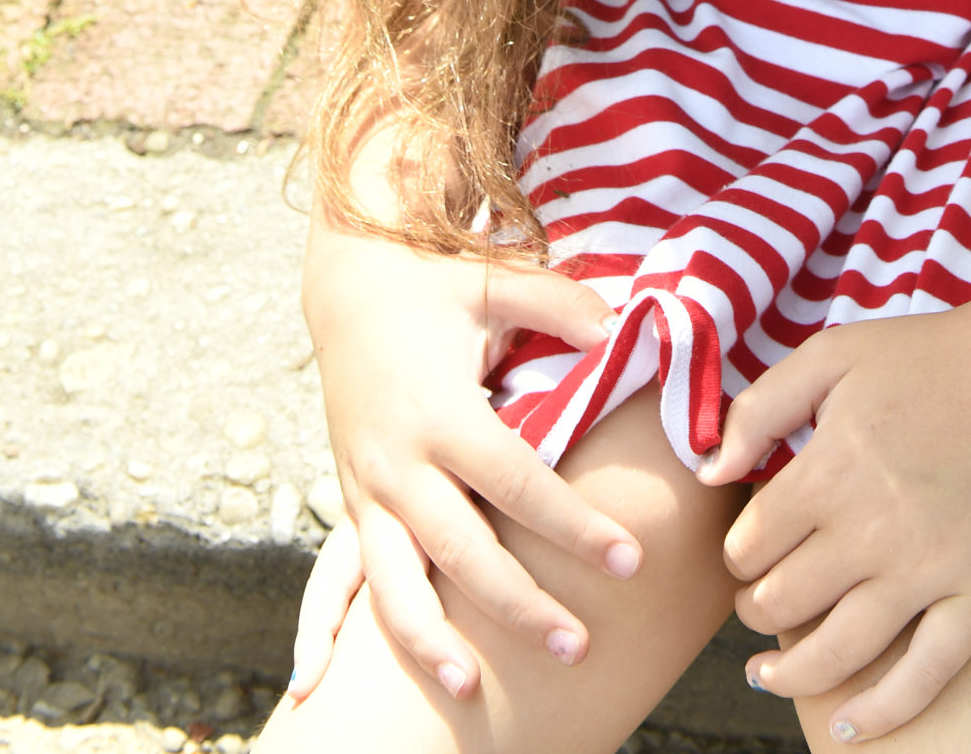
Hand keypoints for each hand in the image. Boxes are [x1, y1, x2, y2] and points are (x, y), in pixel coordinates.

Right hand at [297, 215, 641, 701]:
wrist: (347, 283)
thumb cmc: (433, 284)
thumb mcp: (493, 283)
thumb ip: (557, 306)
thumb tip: (621, 324)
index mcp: (442, 412)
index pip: (519, 485)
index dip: (575, 526)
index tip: (629, 559)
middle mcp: (399, 460)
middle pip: (464, 553)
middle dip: (521, 606)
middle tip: (579, 645)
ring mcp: (368, 486)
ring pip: (396, 585)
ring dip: (432, 642)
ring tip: (473, 687)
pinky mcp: (353, 500)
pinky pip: (350, 579)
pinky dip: (346, 631)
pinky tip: (341, 679)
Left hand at [699, 305, 970, 739]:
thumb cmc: (928, 358)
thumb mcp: (832, 355)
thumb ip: (761, 408)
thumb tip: (709, 470)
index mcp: (830, 473)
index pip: (752, 544)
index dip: (737, 554)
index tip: (745, 551)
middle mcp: (873, 533)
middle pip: (785, 602)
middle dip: (754, 608)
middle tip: (754, 601)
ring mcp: (929, 571)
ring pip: (841, 653)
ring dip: (791, 673)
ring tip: (767, 675)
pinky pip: (926, 674)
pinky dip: (882, 712)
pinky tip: (846, 729)